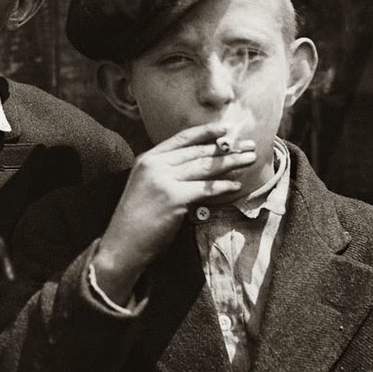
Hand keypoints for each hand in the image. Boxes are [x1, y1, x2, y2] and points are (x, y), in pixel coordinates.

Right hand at [93, 123, 255, 304]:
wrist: (123, 243)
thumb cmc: (137, 219)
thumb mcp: (146, 185)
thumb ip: (166, 172)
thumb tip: (199, 165)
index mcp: (148, 158)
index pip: (182, 138)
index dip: (206, 132)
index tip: (226, 128)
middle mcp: (155, 165)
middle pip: (197, 152)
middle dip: (226, 148)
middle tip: (249, 146)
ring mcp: (164, 180)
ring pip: (204, 167)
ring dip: (230, 163)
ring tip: (249, 160)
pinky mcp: (174, 197)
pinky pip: (206, 189)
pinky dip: (223, 187)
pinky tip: (236, 186)